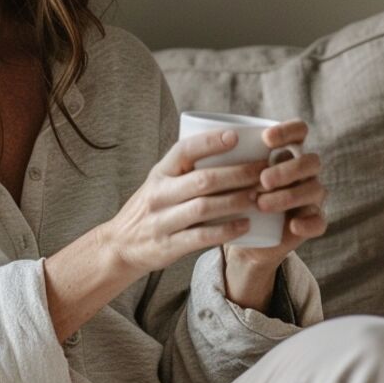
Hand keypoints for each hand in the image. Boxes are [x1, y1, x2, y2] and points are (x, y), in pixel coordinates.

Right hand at [101, 127, 271, 281]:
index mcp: (159, 173)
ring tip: (261, 197)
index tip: (236, 136)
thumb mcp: (160, 182)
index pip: (184, 150)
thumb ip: (186, 169)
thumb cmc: (150, 208)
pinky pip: (201, 237)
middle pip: (203, 180)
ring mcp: (163, 221)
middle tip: (264, 170)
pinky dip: (226, 231)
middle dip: (238, 174)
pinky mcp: (169, 245)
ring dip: (236, 201)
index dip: (210, 142)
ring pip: (205, 207)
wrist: (119, 245)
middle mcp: (159, 194)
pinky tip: (246, 226)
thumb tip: (232, 148)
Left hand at [222, 119, 327, 271]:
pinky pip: (319, 221)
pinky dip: (308, 223)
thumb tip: (189, 132)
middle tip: (262, 179)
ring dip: (290, 195)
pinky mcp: (311, 221)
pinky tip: (292, 225)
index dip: (288, 131)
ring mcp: (311, 196)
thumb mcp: (223, 173)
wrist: (243, 236)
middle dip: (287, 168)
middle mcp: (304, 171)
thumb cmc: (232, 195)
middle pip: (310, 160)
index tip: (265, 139)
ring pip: (314, 189)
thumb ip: (219, 155)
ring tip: (263, 203)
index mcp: (286, 151)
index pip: (299, 131)